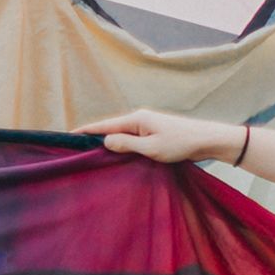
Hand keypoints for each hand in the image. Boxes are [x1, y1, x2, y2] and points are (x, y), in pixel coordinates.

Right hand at [83, 108, 247, 164]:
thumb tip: (105, 142)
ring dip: (107, 143)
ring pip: (120, 135)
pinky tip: (115, 156)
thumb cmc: (181, 143)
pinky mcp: (153, 134)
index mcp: (136, 119)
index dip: (85, 132)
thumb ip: (127, 145)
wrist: (207, 140)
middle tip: (74, 150)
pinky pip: (130, 139)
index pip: (104, 125)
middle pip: (110, 129)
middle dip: (93, 138)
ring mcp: (147, 126)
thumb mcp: (151, 148)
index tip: (67, 137)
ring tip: (90, 154)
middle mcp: (139, 119)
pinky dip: (120, 146)